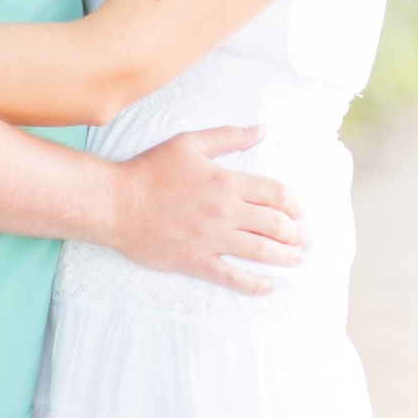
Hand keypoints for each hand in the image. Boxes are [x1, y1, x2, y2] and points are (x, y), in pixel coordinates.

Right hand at [104, 125, 304, 294]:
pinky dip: (252, 284)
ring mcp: (210, 239)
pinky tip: (268, 287)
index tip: (298, 210)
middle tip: (302, 239)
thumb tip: (260, 130)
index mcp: (226, 182)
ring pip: (259, 250)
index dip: (293, 202)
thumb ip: (228, 137)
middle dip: (294, 232)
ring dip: (284, 256)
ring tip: (297, 259)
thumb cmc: (150, 170)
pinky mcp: (194, 260)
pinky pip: (230, 276)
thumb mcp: (190, 143)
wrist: (115, 203)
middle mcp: (224, 212)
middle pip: (274, 224)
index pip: (275, 193)